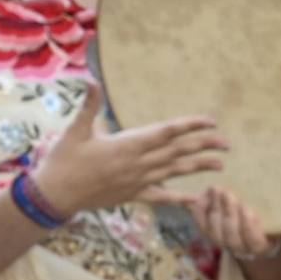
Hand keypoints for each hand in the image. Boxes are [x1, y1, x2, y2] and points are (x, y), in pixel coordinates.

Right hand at [33, 84, 227, 217]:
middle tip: (225, 142)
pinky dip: (181, 198)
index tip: (209, 121)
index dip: (189, 126)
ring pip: (174, 172)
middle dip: (202, 145)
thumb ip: (89, 106)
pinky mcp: (133, 196)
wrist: (55, 195)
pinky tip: (198, 199)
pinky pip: (162, 197)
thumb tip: (92, 80)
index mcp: (126, 145)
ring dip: (198, 167)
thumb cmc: (63, 161)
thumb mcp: (74, 130)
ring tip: (220, 163)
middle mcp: (137, 164)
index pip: (166, 132)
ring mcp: (137, 182)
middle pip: (176, 152)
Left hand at [181, 186, 279, 259]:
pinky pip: (202, 227)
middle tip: (227, 193)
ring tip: (215, 190)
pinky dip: (200, 212)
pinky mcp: (210, 236)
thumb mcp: (279, 221)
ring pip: (215, 232)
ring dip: (214, 209)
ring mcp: (224, 244)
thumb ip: (280, 212)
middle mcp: (241, 249)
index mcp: (261, 247)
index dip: (248, 226)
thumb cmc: (272, 224)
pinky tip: (202, 197)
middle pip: (231, 235)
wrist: (255, 239)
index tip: (247, 209)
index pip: (254, 241)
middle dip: (228, 212)